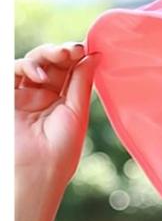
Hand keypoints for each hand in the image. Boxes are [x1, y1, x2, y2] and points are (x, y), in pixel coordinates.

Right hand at [15, 41, 101, 188]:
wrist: (35, 172)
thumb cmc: (61, 149)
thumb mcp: (76, 111)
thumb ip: (81, 81)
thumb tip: (94, 54)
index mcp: (64, 100)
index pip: (69, 69)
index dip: (74, 56)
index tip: (83, 49)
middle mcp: (43, 96)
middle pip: (50, 63)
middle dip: (60, 52)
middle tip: (71, 50)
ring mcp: (23, 96)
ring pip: (30, 63)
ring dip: (43, 56)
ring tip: (56, 61)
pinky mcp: (8, 99)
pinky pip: (11, 75)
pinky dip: (24, 66)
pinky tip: (37, 73)